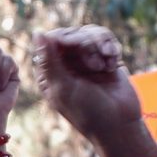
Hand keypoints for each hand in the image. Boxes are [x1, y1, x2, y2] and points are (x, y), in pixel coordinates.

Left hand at [34, 26, 153, 156]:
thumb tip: (36, 32)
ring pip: (90, 33)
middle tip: (97, 63)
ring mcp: (86, 60)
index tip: (78, 44)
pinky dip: (111, 47)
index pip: (51, 40)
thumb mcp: (64, 87)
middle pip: (72, 34)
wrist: (120, 124)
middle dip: (87, 43)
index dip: (66, 38)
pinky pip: (106, 39)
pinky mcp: (105, 59)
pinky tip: (113, 63)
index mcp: (50, 72)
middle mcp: (66, 64)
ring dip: (100, 45)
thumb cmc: (88, 112)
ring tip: (107, 64)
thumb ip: (49, 61)